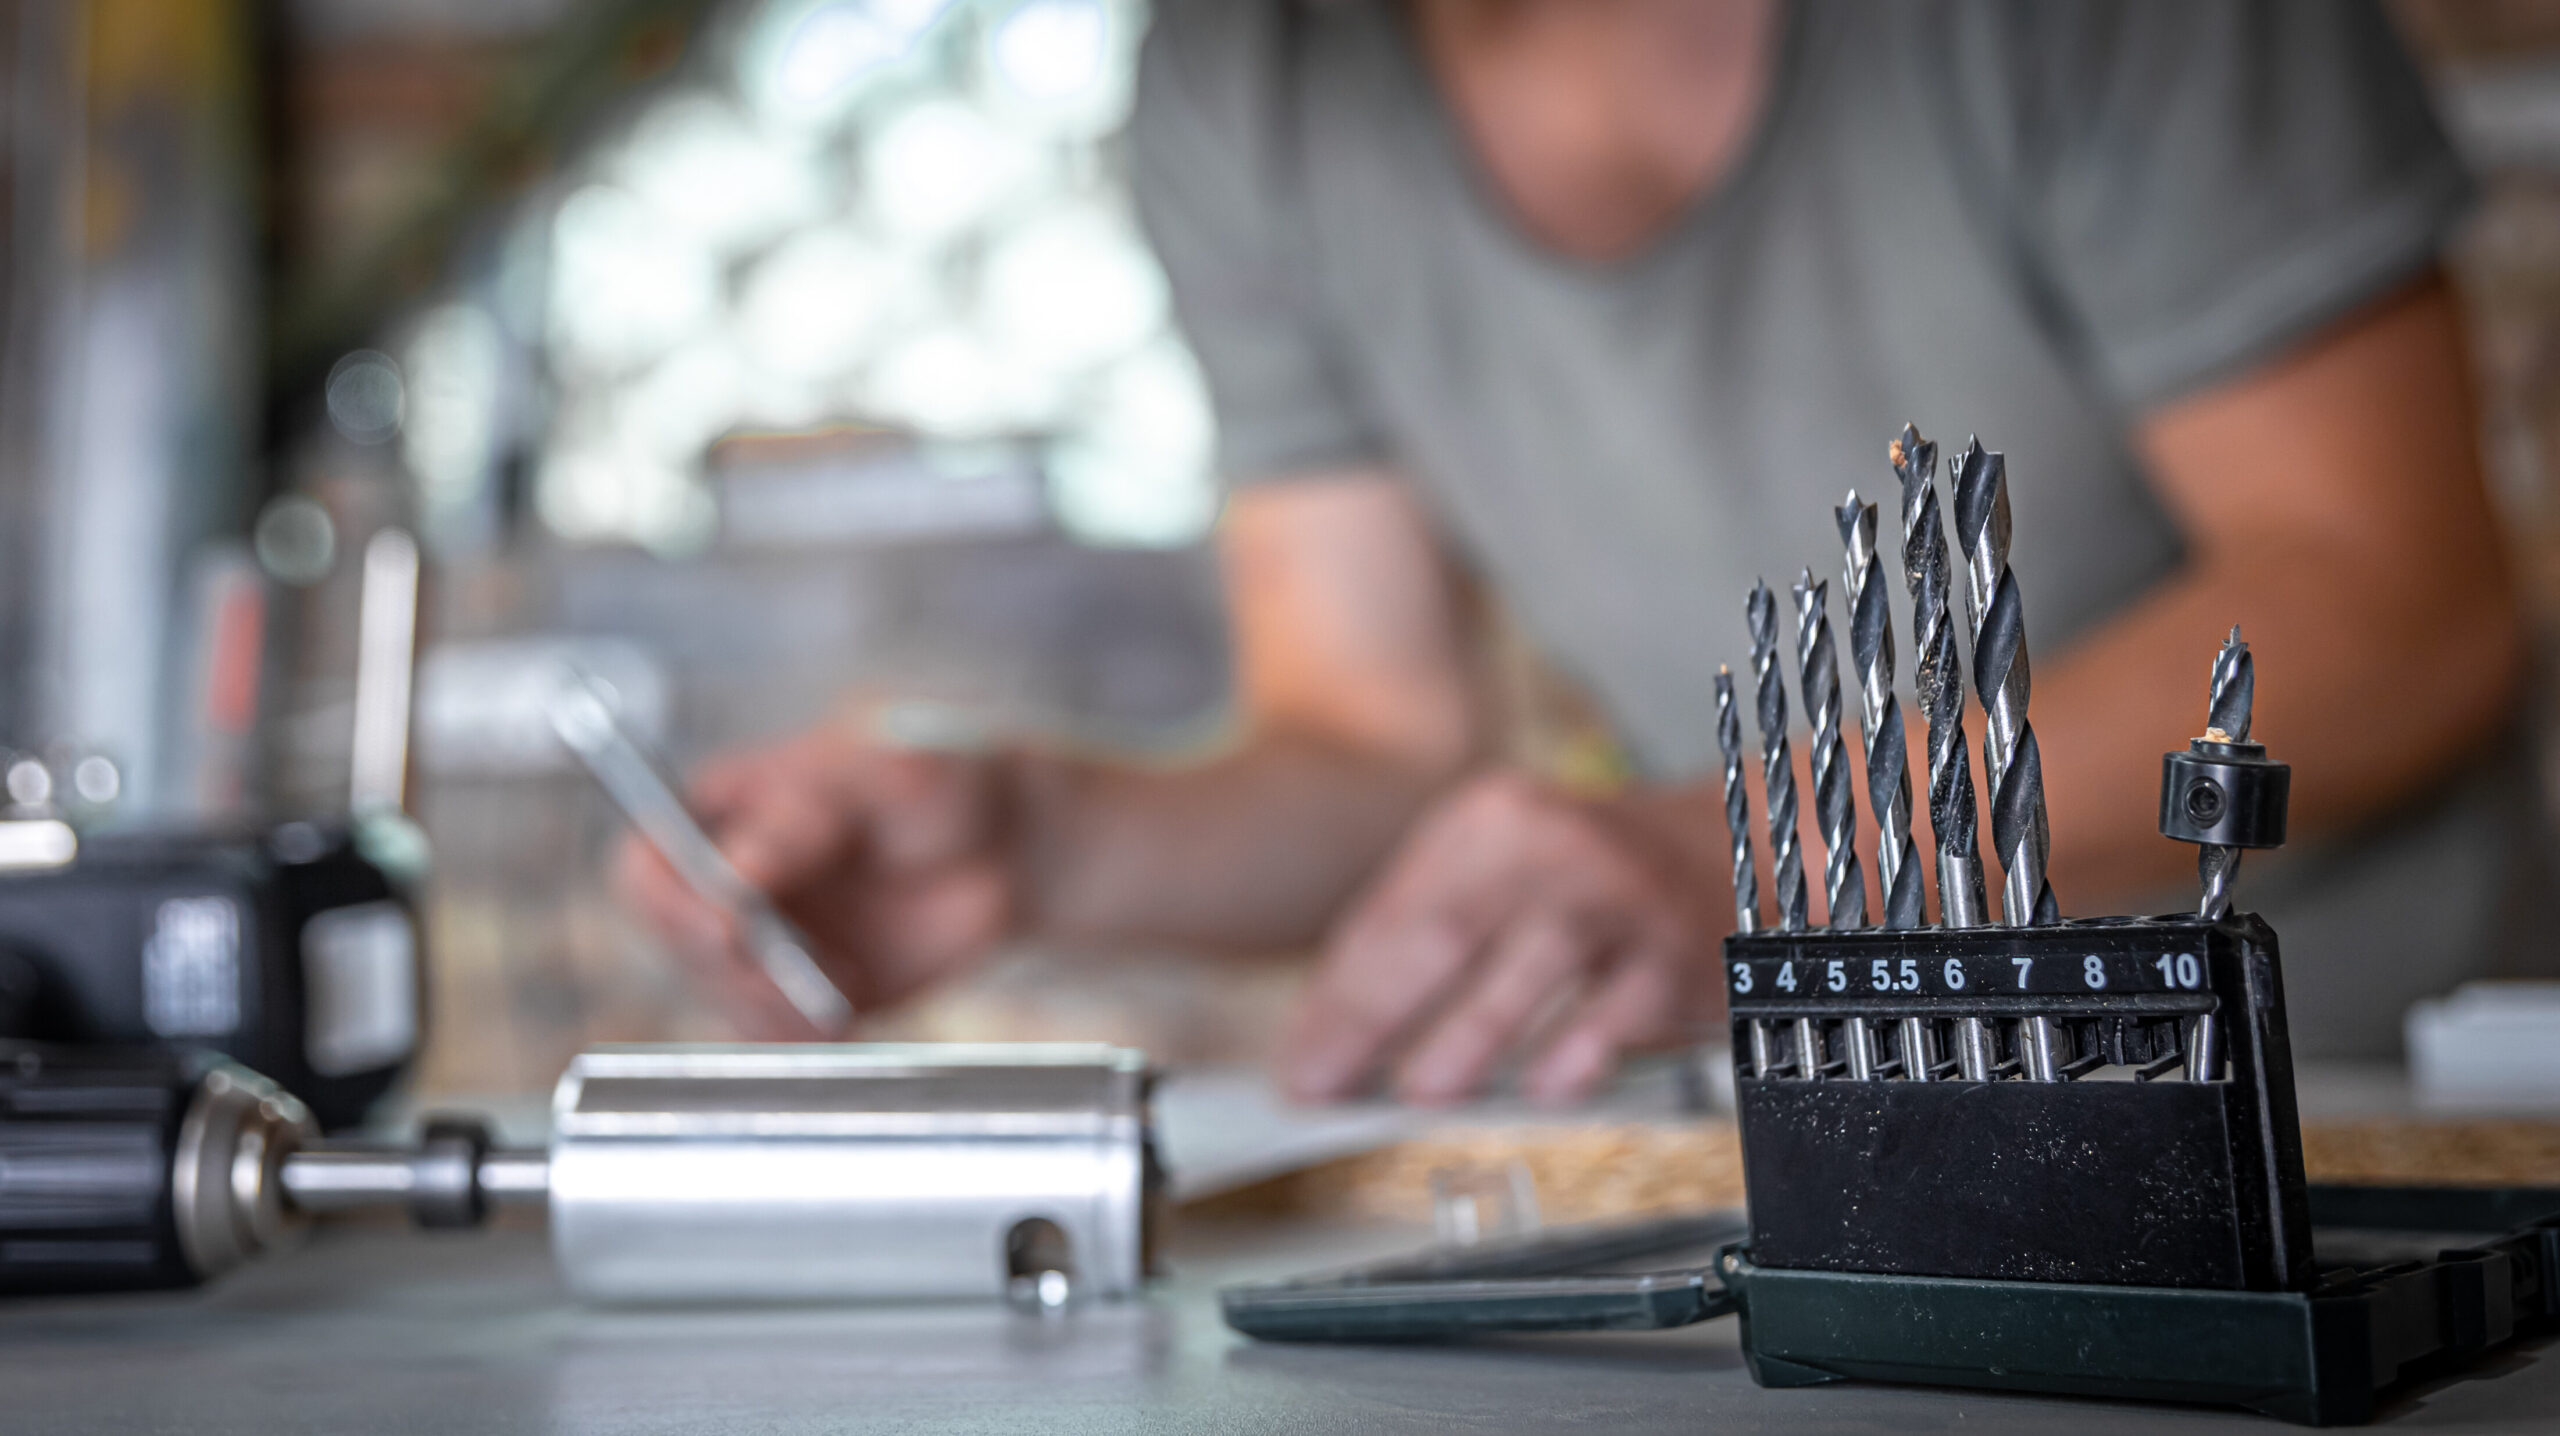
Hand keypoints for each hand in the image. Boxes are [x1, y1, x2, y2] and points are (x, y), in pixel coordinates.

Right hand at [614, 726, 1016, 1037]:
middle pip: (679, 945)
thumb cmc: (933, 770)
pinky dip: (805, 1035)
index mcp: (723, 811)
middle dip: (729, 967)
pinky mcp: (807, 993)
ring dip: (771, 1007)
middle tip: (794, 969)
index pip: (647, 865)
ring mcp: (767, 943)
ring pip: (725, 999)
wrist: (1007, 837)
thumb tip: (730, 881)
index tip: (728, 926)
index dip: (669, 901)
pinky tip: (847, 1015)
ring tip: (840, 985)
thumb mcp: (874, 772)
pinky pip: (778, 1035)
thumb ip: (800, 823)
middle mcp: (729, 883)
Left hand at [1278, 772, 1729, 1105]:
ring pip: (1532, 960)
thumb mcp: (1498, 878)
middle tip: (1328, 1082)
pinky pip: (1621, 1002)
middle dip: (1376, 1015)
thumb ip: (1421, 944)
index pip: (1392, 915)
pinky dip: (1581, 1048)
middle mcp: (1547, 842)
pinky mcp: (1674, 945)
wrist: (1727, 853)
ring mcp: (1617, 889)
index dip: (1338, 996)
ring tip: (1421, 1091)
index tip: (1300, 1063)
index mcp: (1485, 821)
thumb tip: (1333, 1035)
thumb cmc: (1589, 884)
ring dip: (1471, 1033)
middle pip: (1445, 930)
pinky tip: (1545, 1089)